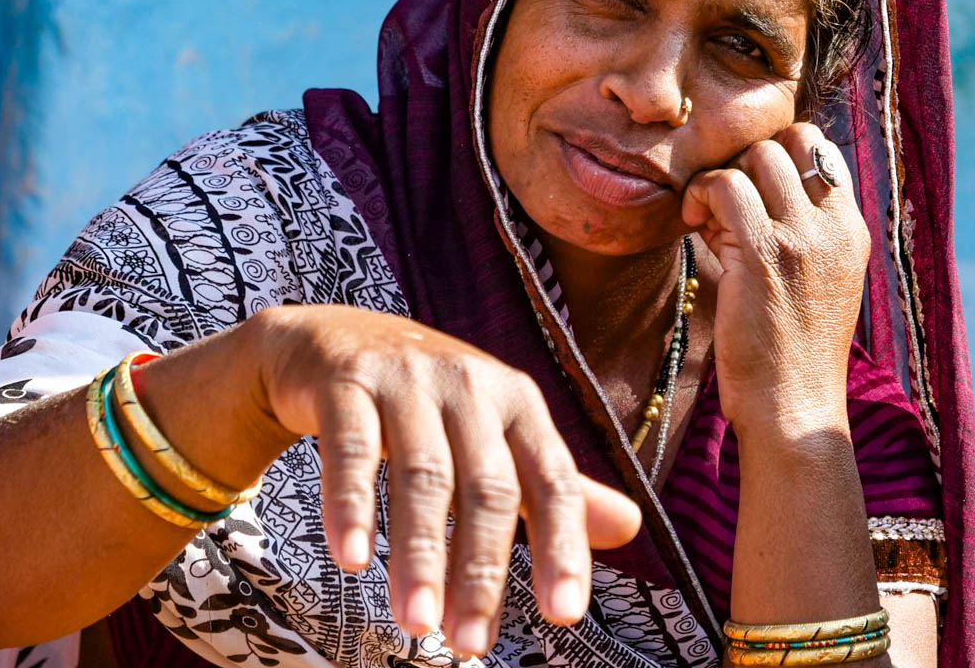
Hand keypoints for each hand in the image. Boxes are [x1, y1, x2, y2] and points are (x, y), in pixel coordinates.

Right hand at [243, 303, 641, 656]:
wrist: (340, 338)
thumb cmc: (432, 400)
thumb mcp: (497, 435)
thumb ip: (553, 485)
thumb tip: (634, 528)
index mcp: (518, 402)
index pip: (552, 480)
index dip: (562, 546)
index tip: (565, 615)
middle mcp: (471, 385)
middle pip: (486, 485)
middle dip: (480, 570)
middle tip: (469, 644)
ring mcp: (407, 380)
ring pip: (422, 473)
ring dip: (420, 555)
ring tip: (416, 624)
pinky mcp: (348, 382)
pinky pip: (351, 449)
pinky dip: (352, 505)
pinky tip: (352, 558)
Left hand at [679, 123, 869, 441]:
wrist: (794, 408)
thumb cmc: (789, 351)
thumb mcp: (812, 281)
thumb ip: (795, 232)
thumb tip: (744, 188)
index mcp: (851, 229)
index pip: (819, 147)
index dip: (774, 155)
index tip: (747, 195)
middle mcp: (834, 226)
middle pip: (789, 139)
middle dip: (746, 160)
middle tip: (723, 206)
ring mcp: (803, 236)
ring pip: (756, 155)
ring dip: (720, 177)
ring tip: (706, 219)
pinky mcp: (764, 252)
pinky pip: (725, 186)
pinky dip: (700, 195)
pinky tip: (694, 226)